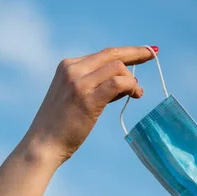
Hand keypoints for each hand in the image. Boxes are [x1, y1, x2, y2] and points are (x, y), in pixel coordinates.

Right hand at [24, 46, 156, 163]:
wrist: (43, 144)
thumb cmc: (62, 125)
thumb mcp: (76, 96)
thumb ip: (97, 85)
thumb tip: (127, 82)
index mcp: (68, 66)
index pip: (104, 54)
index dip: (127, 52)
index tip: (144, 51)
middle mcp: (72, 69)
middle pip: (112, 55)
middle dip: (136, 53)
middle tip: (153, 55)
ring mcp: (79, 83)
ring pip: (117, 68)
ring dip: (132, 80)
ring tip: (136, 93)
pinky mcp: (87, 99)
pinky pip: (118, 83)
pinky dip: (130, 87)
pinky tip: (134, 95)